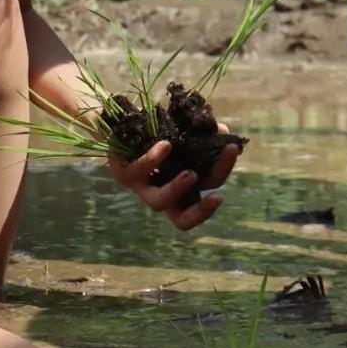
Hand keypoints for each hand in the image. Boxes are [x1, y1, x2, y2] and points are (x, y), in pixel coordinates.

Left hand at [108, 126, 238, 230]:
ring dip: (178, 190)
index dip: (221, 178)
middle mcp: (162, 193)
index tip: (230, 156)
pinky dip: (154, 159)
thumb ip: (200, 134)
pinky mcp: (124, 173)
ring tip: (191, 173)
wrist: (117, 126)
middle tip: (216, 196)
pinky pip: (140, 170)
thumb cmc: (153, 133)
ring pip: (159, 203)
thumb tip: (221, 129)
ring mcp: (142, 186)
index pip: (203, 198)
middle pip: (182, 221)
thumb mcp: (180, 133)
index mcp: (180, 188)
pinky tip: (166, 145)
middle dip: (201, 212)